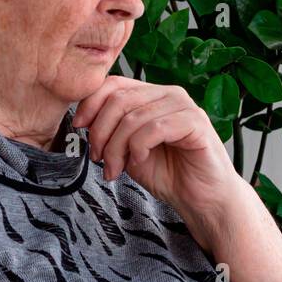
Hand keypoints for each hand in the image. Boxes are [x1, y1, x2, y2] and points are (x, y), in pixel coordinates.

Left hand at [71, 76, 237, 216]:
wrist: (202, 198)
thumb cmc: (170, 173)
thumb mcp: (130, 150)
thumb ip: (113, 131)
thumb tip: (84, 120)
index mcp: (153, 95)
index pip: (114, 84)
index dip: (90, 103)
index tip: (78, 127)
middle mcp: (169, 94)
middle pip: (119, 99)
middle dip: (101, 132)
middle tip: (99, 159)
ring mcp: (185, 106)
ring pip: (133, 117)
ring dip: (116, 147)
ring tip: (116, 169)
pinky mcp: (196, 122)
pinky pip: (154, 128)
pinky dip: (139, 147)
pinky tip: (139, 161)